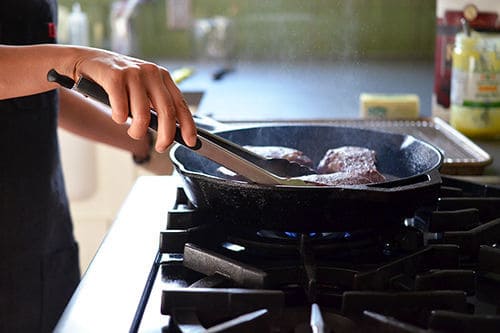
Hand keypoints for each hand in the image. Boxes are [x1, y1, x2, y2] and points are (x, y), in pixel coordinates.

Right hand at [67, 47, 196, 151]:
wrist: (85, 62)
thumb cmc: (118, 83)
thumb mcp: (143, 90)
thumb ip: (156, 106)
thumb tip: (171, 133)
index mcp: (162, 76)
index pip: (180, 104)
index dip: (188, 125)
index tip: (190, 142)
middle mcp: (151, 72)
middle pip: (167, 111)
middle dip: (166, 135)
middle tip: (161, 147)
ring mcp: (133, 73)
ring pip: (143, 115)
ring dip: (138, 131)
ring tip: (133, 132)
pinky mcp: (114, 76)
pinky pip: (122, 109)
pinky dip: (119, 119)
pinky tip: (117, 116)